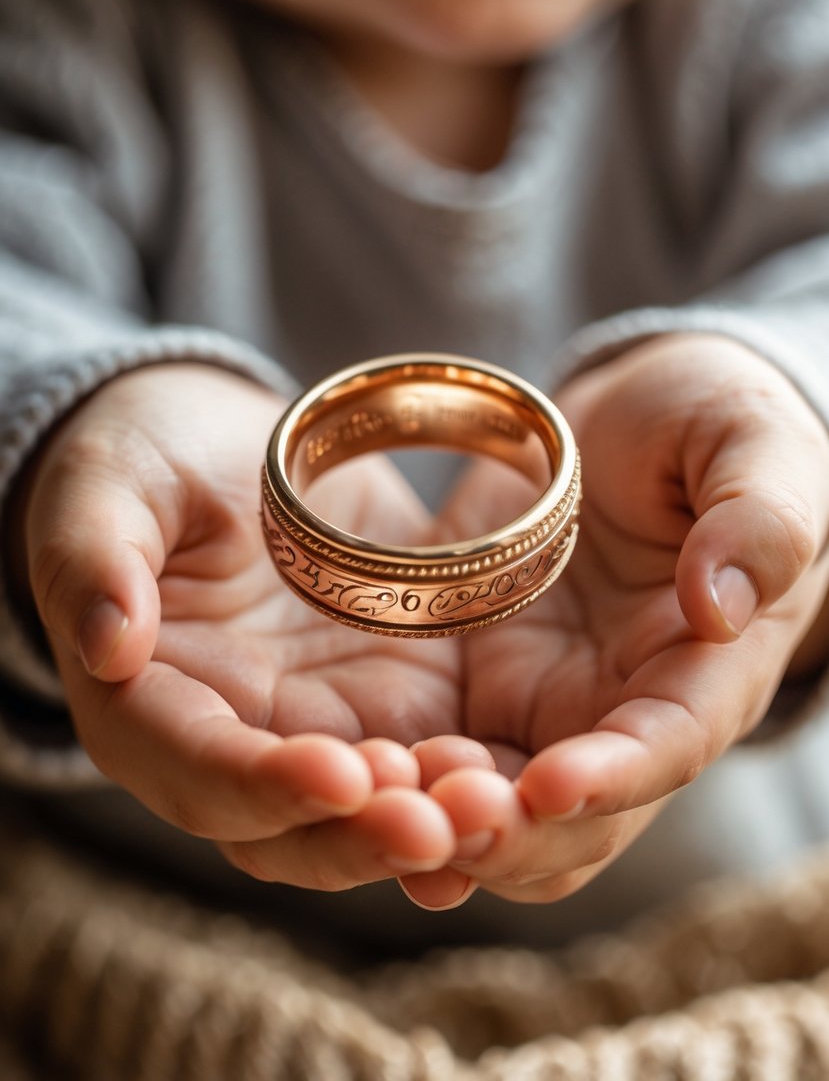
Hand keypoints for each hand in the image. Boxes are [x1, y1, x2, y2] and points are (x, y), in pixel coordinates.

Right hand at [22, 364, 463, 889]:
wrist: (229, 449)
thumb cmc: (150, 462)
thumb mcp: (109, 487)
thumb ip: (94, 558)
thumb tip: (105, 644)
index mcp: (148, 709)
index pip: (197, 772)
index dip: (262, 785)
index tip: (339, 773)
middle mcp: (236, 744)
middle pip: (290, 830)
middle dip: (363, 837)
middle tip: (437, 826)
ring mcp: (317, 730)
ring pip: (368, 816)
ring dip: (428, 823)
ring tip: (493, 804)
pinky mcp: (388, 703)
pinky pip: (429, 765)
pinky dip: (465, 782)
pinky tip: (518, 775)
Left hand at [403, 335, 828, 907]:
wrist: (626, 421)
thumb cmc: (709, 421)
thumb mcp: (750, 441)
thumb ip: (759, 516)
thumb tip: (720, 608)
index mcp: (709, 663)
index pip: (671, 743)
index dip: (615, 776)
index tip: (551, 787)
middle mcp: (628, 709)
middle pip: (580, 818)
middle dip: (514, 833)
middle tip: (438, 816)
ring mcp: (552, 707)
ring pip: (505, 812)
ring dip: (448, 826)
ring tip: (380, 803)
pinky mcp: (484, 689)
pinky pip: (446, 762)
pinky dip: (405, 787)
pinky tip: (348, 785)